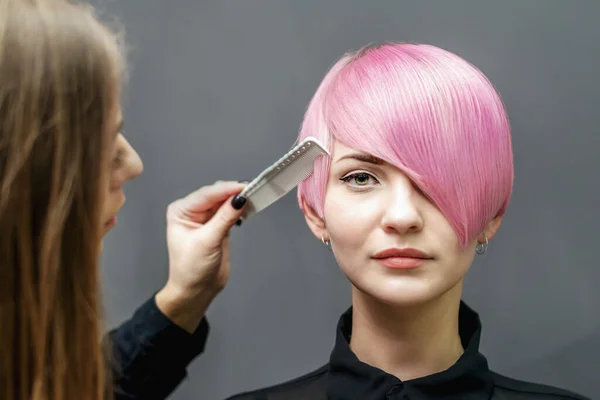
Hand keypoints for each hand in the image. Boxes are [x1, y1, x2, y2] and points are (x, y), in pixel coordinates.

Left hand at [155, 181, 247, 332]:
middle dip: (233, 193)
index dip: (226, 190)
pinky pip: (230, 211)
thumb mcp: (207, 242)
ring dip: (238, 200)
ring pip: (225, 202)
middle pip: (216, 195)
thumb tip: (239, 199)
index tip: (244, 188)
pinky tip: (248, 208)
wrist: (196, 290)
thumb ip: (224, 218)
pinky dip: (239, 209)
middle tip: (252, 192)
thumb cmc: (190, 270)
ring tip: (252, 199)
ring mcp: (206, 218)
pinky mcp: (218, 226)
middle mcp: (192, 211)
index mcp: (181, 211)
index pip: (207, 194)